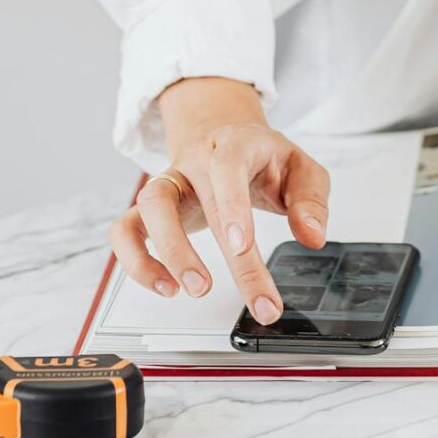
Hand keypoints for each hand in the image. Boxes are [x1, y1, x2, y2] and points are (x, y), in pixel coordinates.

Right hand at [109, 76, 329, 319]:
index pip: (227, 165)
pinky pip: (125, 229)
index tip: (243, 247)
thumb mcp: (300, 169)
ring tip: (194, 290)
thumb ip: (311, 200)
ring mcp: (169, 180)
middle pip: (203, 201)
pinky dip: (135, 261)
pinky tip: (164, 287)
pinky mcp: (149, 207)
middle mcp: (196, 158)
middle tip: (255, 299)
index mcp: (235, 143)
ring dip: (169, 253)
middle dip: (229, 259)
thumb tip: (313, 236)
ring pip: (150, 205)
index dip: (232, 206)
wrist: (224, 138)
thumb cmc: (263, 158)